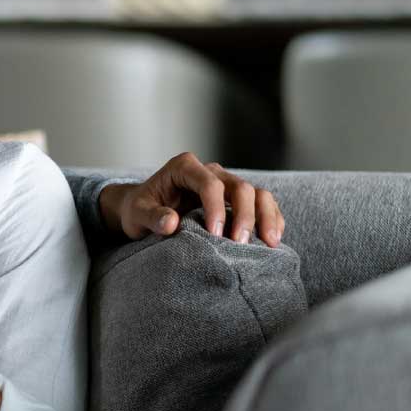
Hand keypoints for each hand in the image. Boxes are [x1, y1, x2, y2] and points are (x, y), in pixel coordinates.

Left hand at [100, 152, 285, 246]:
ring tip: (269, 243)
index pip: (209, 183)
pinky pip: (262, 204)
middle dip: (244, 215)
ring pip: (257, 193)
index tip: (215, 235)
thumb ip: (151, 217)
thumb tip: (171, 224)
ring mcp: (226, 184)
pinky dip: (271, 219)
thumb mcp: (137, 214)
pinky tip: (273, 239)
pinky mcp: (236, 200)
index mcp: (184, 167)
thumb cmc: (139, 209)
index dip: (215, 208)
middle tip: (240, 243)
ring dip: (265, 217)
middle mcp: (210, 171)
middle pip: (239, 187)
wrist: (144, 211)